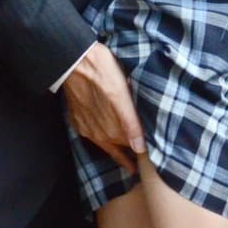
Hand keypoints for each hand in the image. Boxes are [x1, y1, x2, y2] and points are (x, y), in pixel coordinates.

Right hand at [61, 42, 144, 173]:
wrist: (75, 63)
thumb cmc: (104, 73)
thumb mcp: (122, 95)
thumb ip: (131, 123)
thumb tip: (139, 148)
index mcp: (112, 127)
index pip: (131, 149)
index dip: (141, 156)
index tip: (152, 163)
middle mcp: (99, 133)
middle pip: (119, 148)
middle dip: (131, 155)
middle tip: (143, 162)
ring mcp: (87, 128)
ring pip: (107, 144)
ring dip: (118, 150)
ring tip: (129, 157)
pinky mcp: (78, 122)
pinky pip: (94, 136)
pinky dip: (104, 140)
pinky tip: (110, 138)